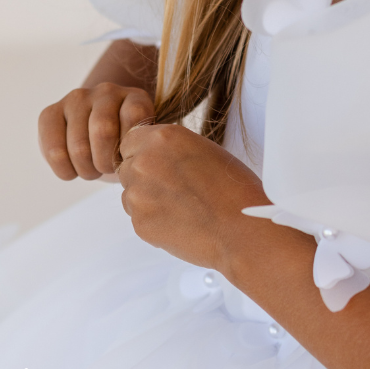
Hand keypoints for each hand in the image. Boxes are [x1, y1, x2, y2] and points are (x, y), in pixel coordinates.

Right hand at [38, 83, 153, 180]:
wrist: (97, 145)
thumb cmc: (125, 150)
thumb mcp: (142, 149)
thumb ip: (144, 147)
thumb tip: (138, 159)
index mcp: (134, 98)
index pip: (133, 115)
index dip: (130, 147)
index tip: (129, 160)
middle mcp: (105, 91)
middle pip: (103, 131)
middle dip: (105, 163)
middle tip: (107, 169)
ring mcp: (76, 99)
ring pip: (79, 147)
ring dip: (86, 170)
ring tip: (92, 171)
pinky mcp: (50, 112)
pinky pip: (54, 150)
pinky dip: (65, 170)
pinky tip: (71, 171)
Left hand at [116, 123, 269, 269]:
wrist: (242, 230)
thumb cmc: (234, 190)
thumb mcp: (203, 150)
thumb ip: (171, 149)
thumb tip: (155, 156)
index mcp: (162, 138)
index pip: (130, 140)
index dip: (144, 153)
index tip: (160, 165)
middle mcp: (144, 162)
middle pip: (127, 167)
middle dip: (144, 177)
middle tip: (173, 190)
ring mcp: (138, 194)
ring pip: (130, 194)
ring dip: (147, 200)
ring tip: (181, 208)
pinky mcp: (140, 223)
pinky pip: (138, 218)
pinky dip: (154, 221)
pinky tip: (180, 222)